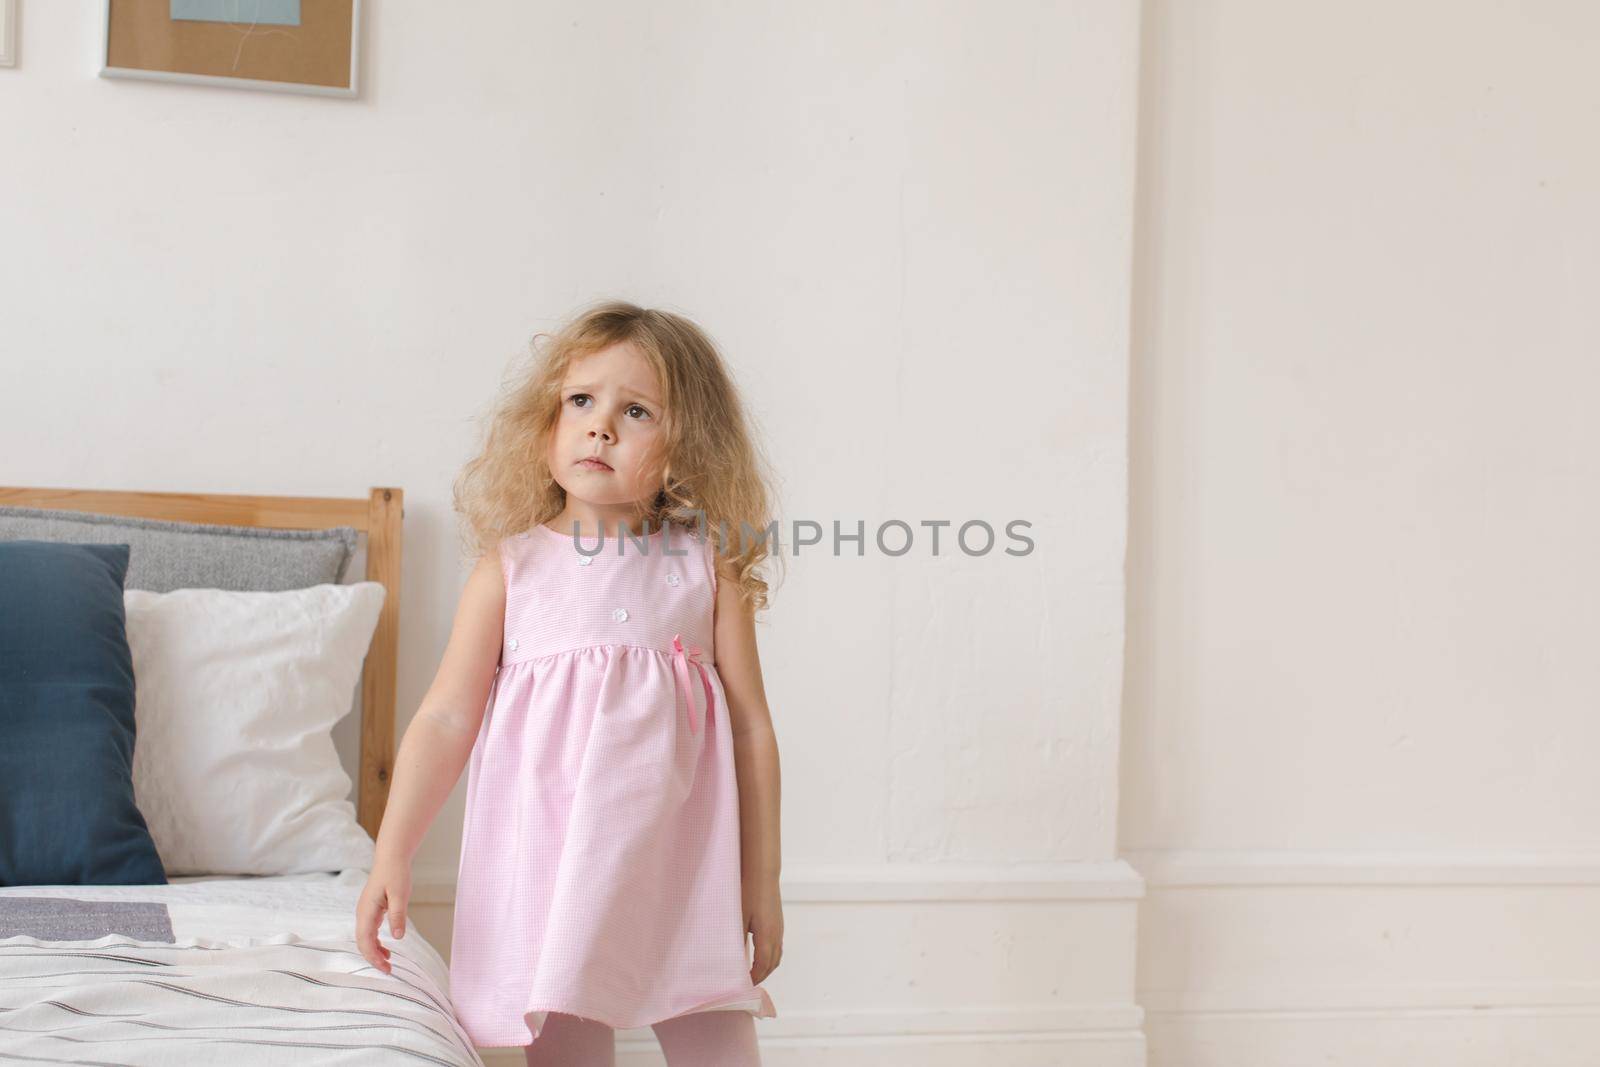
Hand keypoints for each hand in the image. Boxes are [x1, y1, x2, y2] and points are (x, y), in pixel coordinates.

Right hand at [356, 853, 411, 975]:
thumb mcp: (400, 894)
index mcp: (367, 911)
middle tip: (388, 971)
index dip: (373, 957)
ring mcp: (365, 911)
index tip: (386, 968)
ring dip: (374, 951)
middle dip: (373, 958)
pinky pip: (369, 931)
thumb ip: (398, 915)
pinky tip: (386, 948)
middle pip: (362, 942)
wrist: (391, 858)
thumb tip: (397, 937)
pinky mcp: (371, 910)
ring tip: (388, 962)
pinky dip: (376, 942)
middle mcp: (362, 913)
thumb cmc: (396, 873)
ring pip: (365, 937)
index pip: (365, 940)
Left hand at [742, 873, 783, 984]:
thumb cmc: (749, 892)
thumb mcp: (738, 918)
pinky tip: (758, 954)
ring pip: (777, 956)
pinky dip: (769, 956)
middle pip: (772, 964)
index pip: (762, 966)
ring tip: (752, 972)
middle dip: (761, 976)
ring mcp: (779, 928)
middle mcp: (777, 935)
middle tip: (747, 983)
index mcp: (767, 936)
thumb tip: (731, 959)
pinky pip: (777, 946)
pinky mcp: (778, 922)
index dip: (754, 978)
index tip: (744, 986)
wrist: (762, 872)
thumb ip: (736, 940)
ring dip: (766, 967)